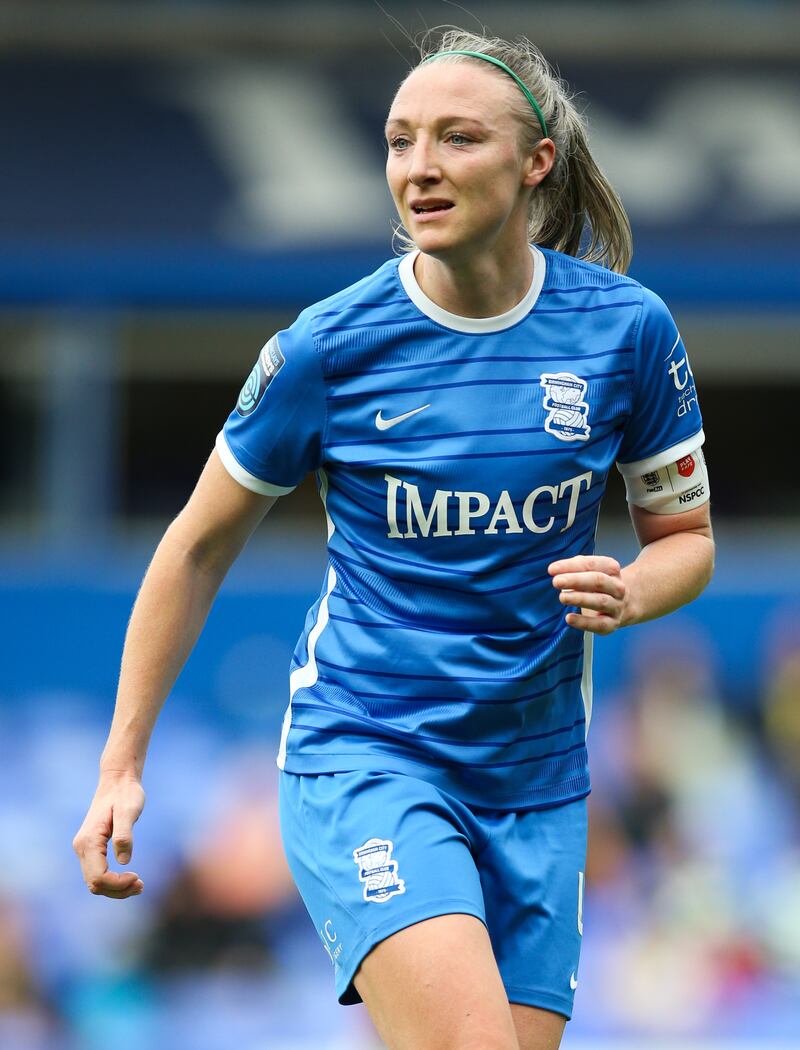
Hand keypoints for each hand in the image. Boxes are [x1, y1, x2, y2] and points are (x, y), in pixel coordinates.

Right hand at [73, 771, 145, 897]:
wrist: (117, 781)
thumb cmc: (126, 794)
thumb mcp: (129, 811)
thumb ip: (125, 835)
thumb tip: (123, 861)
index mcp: (89, 841)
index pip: (98, 877)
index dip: (117, 884)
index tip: (138, 877)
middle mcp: (81, 847)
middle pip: (94, 884)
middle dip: (117, 890)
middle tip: (141, 885)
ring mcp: (84, 848)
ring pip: (94, 881)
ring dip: (115, 888)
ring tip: (139, 885)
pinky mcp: (90, 848)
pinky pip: (97, 873)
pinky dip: (112, 881)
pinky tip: (129, 878)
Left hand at [548, 555, 628, 634]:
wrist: (621, 606)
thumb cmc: (598, 586)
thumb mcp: (589, 572)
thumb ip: (575, 568)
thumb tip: (557, 570)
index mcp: (612, 569)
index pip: (593, 564)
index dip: (571, 566)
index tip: (552, 569)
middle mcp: (617, 587)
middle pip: (598, 581)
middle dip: (576, 580)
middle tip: (556, 581)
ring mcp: (616, 606)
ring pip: (600, 601)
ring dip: (580, 599)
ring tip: (562, 597)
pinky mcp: (612, 623)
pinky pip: (600, 624)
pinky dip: (584, 622)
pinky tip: (569, 618)